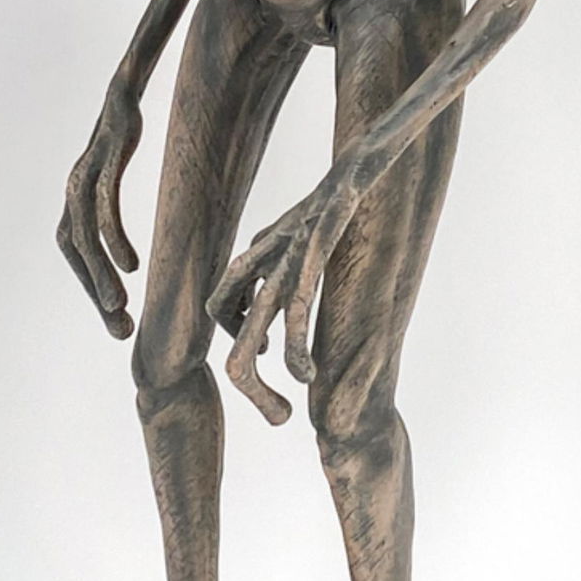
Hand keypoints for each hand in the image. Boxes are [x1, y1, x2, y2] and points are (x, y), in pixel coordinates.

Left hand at [56, 77, 142, 338]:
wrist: (131, 74)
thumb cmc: (131, 124)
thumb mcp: (125, 168)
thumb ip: (129, 202)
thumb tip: (156, 238)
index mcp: (79, 191)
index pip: (73, 250)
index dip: (90, 283)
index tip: (117, 318)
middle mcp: (75, 183)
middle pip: (73, 247)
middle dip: (92, 289)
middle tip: (119, 326)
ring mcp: (87, 165)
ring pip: (83, 232)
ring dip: (98, 273)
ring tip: (120, 305)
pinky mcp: (106, 150)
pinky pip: (103, 202)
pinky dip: (112, 236)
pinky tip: (132, 264)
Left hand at [205, 161, 363, 424]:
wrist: (361, 163)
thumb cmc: (334, 202)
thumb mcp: (298, 241)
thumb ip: (280, 274)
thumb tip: (268, 315)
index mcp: (257, 254)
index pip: (220, 306)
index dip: (238, 339)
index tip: (267, 359)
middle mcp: (261, 256)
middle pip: (221, 318)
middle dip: (243, 380)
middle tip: (277, 418)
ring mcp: (284, 256)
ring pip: (252, 326)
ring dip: (260, 381)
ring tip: (284, 414)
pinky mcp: (312, 252)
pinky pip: (292, 308)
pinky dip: (294, 347)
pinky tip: (305, 373)